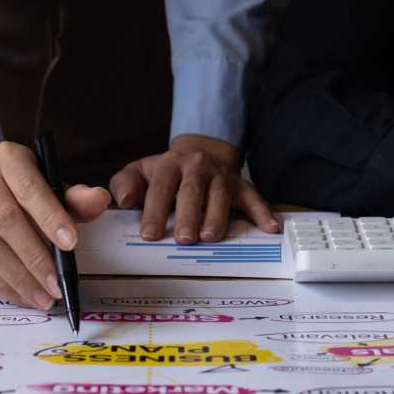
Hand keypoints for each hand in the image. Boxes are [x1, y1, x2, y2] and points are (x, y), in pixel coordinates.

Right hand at [0, 142, 110, 309]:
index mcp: (9, 159)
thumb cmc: (19, 189)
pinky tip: (20, 296)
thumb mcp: (50, 185)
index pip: (30, 187)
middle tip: (57, 286)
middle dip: (34, 258)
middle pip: (5, 220)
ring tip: (42, 298)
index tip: (71, 244)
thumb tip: (100, 200)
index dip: (50, 216)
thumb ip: (75, 197)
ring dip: (16, 277)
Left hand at [108, 135, 280, 243]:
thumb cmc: (166, 173)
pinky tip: (270, 228)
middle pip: (191, 192)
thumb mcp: (139, 172)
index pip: (160, 188)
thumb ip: (124, 184)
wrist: (200, 154)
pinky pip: (253, 198)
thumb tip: (123, 200)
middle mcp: (197, 167)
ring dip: (216, 218)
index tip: (149, 235)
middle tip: (183, 240)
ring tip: (210, 238)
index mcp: (169, 164)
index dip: (153, 212)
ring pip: (220, 196)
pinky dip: (262, 213)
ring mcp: (221, 176)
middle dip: (188, 216)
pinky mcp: (240, 185)